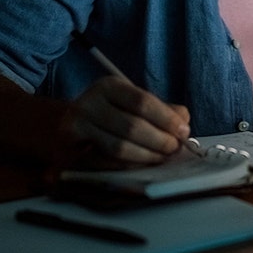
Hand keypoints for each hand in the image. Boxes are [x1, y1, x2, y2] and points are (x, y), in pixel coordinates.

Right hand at [54, 76, 190, 168]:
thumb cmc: (111, 113)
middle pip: (132, 126)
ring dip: (147, 156)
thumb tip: (183, 123)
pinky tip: (142, 164)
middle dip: (160, 141)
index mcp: (108, 86)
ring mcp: (75, 127)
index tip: (184, 131)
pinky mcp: (69, 151)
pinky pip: (105, 163)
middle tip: (174, 149)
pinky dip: (129, 166)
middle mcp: (88, 103)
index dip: (166, 119)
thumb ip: (162, 109)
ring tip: (162, 158)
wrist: (71, 124)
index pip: (142, 102)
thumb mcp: (134, 102)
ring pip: (119, 148)